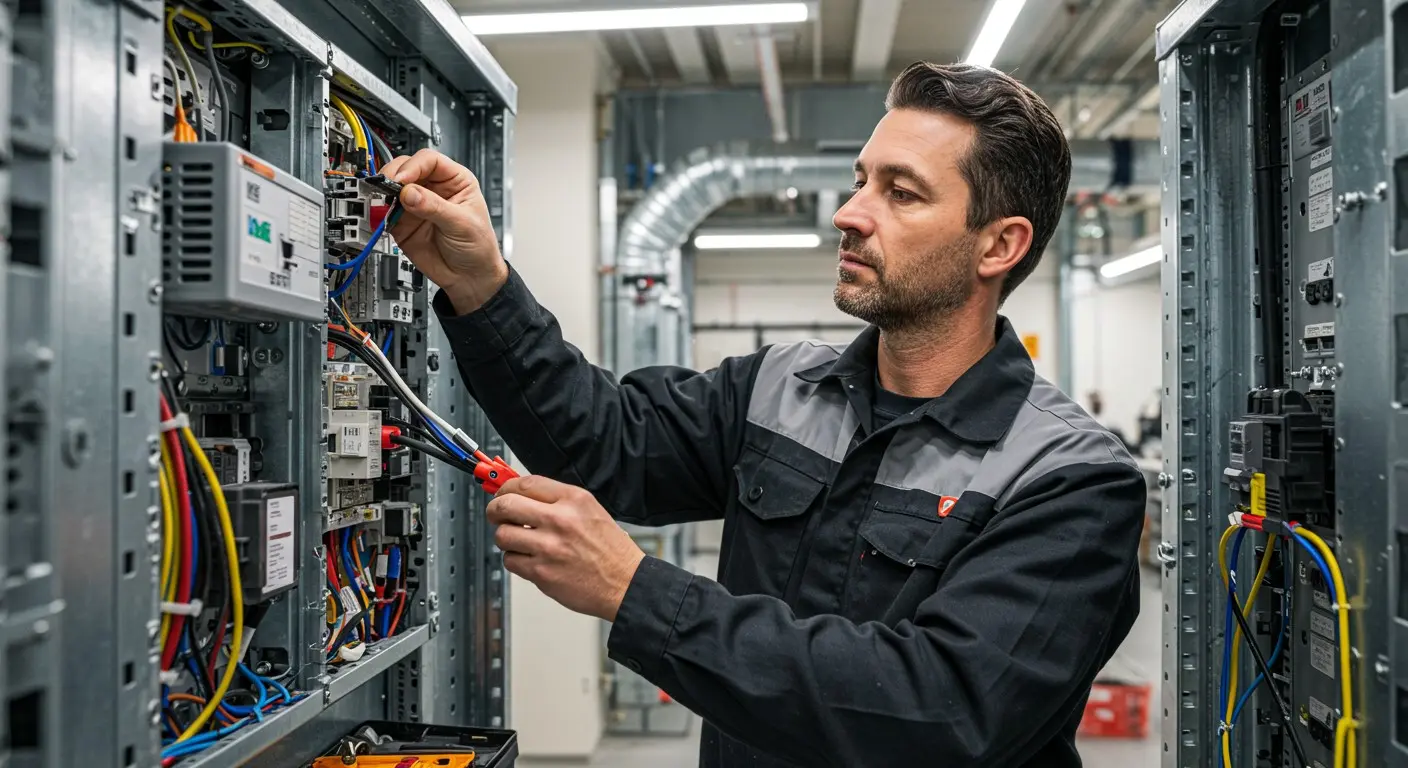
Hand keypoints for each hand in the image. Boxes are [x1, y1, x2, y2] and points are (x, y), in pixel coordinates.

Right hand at [380, 149, 507, 314]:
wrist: (470, 278)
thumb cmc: (478, 247)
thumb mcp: (461, 224)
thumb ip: (434, 207)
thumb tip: (409, 193)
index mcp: (454, 180)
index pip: (429, 160)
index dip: (413, 166)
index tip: (402, 180)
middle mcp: (432, 189)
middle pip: (405, 169)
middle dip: (393, 176)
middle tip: (387, 190)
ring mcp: (415, 205)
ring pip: (390, 188)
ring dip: (382, 194)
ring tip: (382, 204)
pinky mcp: (402, 223)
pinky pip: (385, 212)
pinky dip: (378, 213)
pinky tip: (381, 217)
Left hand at [487, 476, 645, 621]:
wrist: (625, 583)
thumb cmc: (610, 550)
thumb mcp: (590, 511)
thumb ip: (557, 501)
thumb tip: (521, 495)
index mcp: (574, 500)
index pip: (526, 483)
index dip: (506, 488)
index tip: (502, 493)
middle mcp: (560, 520)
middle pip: (506, 505)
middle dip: (495, 510)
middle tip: (497, 515)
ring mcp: (549, 547)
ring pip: (503, 535)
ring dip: (506, 538)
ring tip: (519, 541)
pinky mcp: (542, 573)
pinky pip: (510, 561)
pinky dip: (515, 560)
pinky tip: (530, 559)